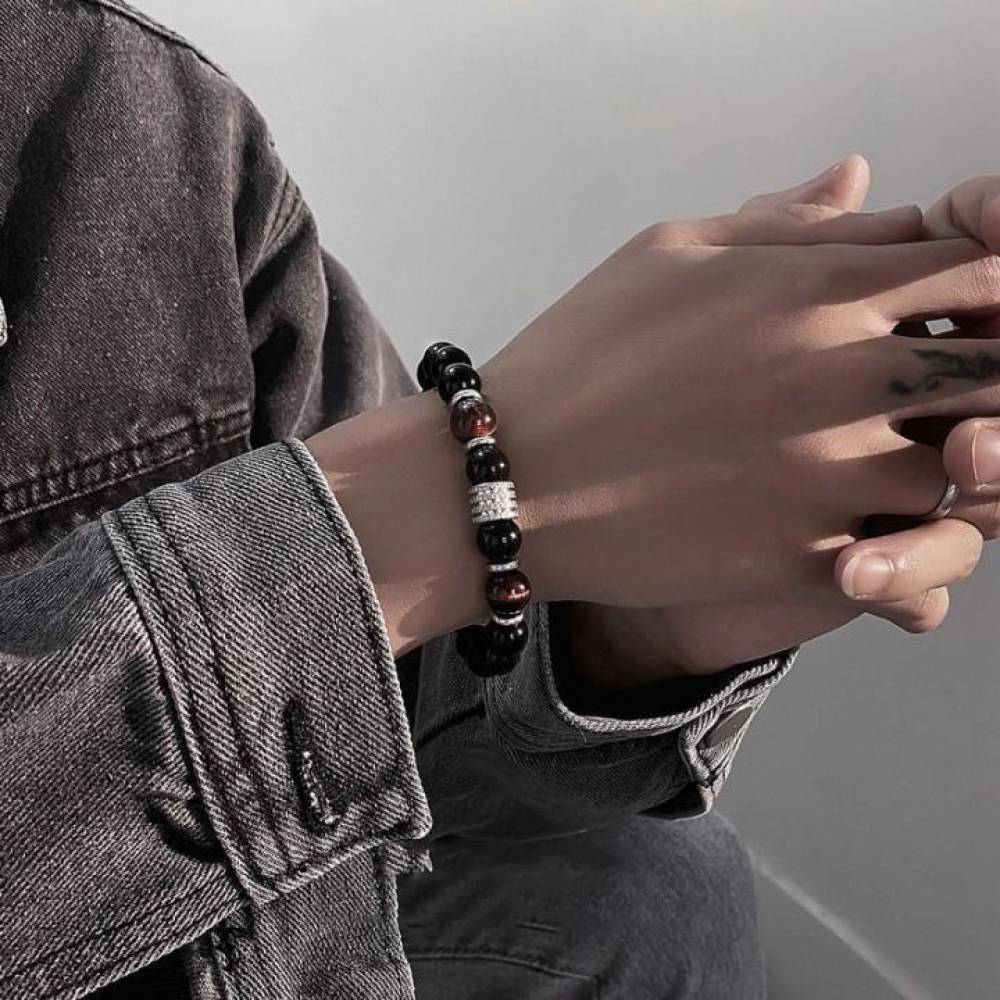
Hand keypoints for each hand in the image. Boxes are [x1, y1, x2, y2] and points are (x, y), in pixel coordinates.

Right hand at [307, 164, 999, 660]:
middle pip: (997, 364)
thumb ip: (784, 221)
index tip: (948, 308)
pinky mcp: (804, 556)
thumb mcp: (668, 253)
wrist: (512, 478)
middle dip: (984, 371)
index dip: (984, 283)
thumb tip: (865, 182)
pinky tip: (851, 515)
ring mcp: (828, 473)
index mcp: (814, 287)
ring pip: (962, 465)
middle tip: (935, 389)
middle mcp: (841, 375)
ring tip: (887, 453)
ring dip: (942, 457)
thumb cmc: (581, 354)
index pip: (979, 262)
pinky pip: (909, 553)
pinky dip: (900, 535)